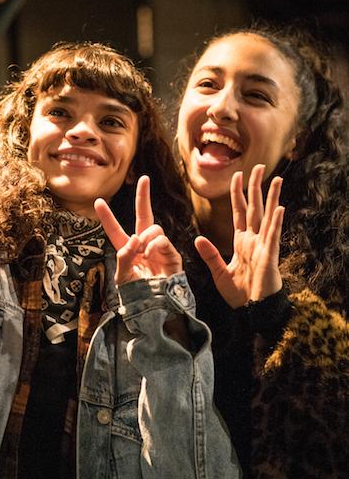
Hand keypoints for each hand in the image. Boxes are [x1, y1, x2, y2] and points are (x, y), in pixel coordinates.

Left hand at [94, 175, 182, 284]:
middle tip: (145, 179)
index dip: (107, 217)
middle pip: (144, 215)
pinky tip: (150, 254)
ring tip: (143, 253)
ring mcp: (158, 248)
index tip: (98, 201)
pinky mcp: (171, 254)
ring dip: (145, 237)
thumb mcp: (122, 277)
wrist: (156, 307)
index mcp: (128, 250)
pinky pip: (161, 239)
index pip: (115, 231)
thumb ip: (124, 257)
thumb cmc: (138, 294)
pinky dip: (154, 245)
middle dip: (144, 197)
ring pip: (152, 228)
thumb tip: (134, 238)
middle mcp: (144, 245)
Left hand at [195, 164, 283, 306]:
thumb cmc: (239, 294)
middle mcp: (254, 240)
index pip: (240, 211)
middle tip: (258, 167)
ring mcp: (263, 246)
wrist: (251, 311)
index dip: (238, 193)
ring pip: (268, 216)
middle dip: (256, 187)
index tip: (237, 175)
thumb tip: (197, 239)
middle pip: (255, 207)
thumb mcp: (218, 272)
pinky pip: (273, 236)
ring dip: (272, 198)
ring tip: (276, 180)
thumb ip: (210, 255)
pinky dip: (276, 222)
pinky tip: (280, 208)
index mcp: (242, 241)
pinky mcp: (269, 257)